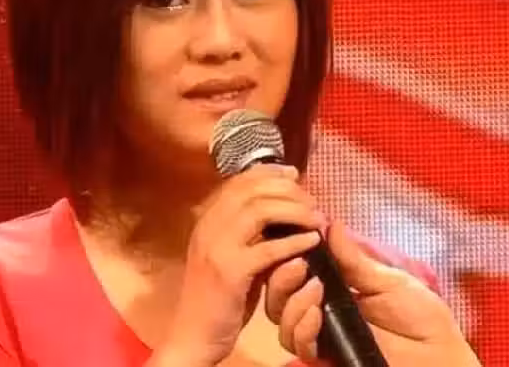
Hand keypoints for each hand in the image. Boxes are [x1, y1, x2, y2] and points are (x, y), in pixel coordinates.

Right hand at [152, 165, 325, 366]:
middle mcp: (208, 226)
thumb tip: (282, 211)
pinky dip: (294, 242)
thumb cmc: (215, 299)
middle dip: (287, 189)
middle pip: (252, 190)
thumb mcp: (229, 257)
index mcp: (208, 220)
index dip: (269, 172)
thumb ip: (249, 234)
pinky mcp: (229, 272)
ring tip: (316, 218)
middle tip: (312, 200)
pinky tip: (312, 242)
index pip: (239, 181)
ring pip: (259, 211)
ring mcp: (217, 248)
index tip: (294, 173)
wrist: (192, 336)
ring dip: (294, 210)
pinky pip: (267, 249)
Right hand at [265, 221, 480, 366]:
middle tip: (299, 263)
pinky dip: (302, 328)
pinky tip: (317, 314)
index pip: (295, 270)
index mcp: (333, 287)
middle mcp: (320, 309)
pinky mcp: (327, 357)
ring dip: (291, 301)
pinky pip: (299, 346)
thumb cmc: (419, 316)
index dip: (286, 254)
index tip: (295, 235)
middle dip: (280, 276)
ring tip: (315, 287)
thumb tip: (331, 224)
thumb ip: (353, 259)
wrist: (439, 355)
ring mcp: (322, 334)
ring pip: (280, 319)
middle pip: (278, 294)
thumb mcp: (386, 279)